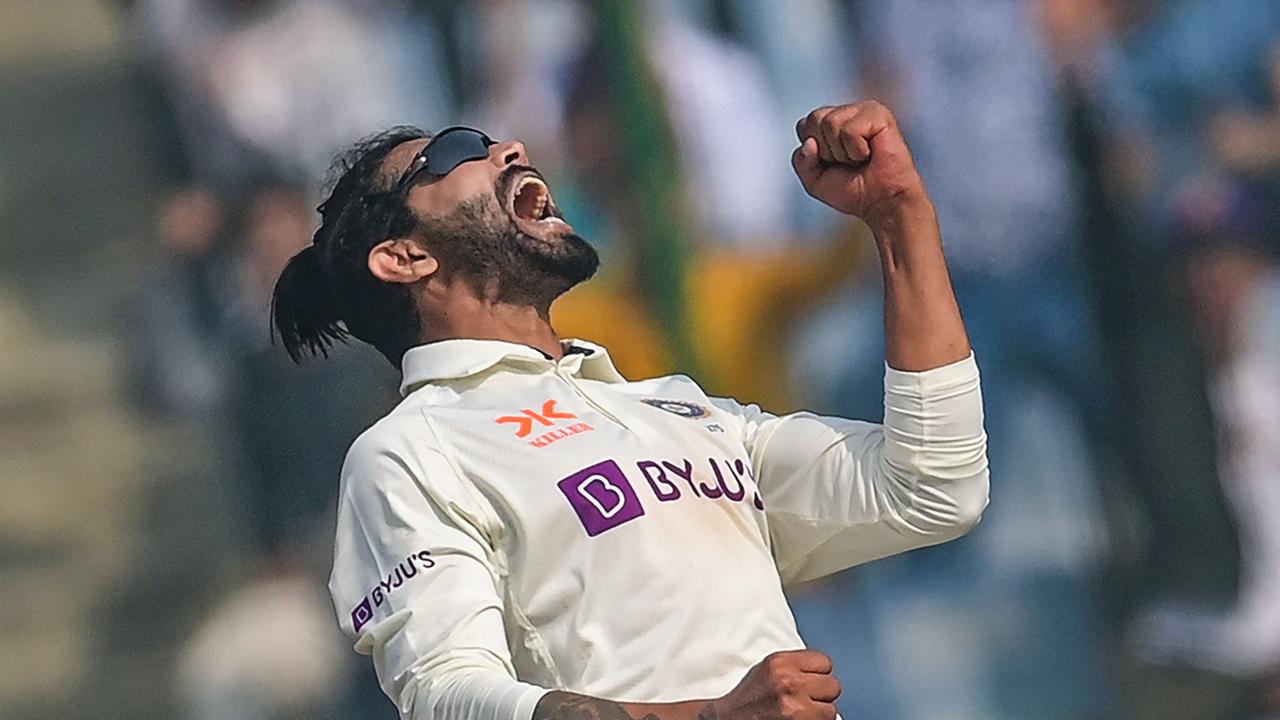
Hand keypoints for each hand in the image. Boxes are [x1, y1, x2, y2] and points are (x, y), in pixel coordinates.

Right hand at [712, 650, 839, 719]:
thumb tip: (824, 674)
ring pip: (831, 711)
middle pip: (833, 686)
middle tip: (804, 702)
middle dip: (821, 696)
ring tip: (799, 715)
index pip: (825, 662)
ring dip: (819, 715)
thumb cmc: (747, 699)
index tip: (808, 683)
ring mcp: (794, 708)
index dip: (818, 674)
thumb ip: (794, 667)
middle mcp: (789, 683)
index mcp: (780, 663)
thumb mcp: (768, 670)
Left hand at [792, 101, 926, 227]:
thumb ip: (801, 161)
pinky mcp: (878, 114)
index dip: (814, 151)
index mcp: (831, 122)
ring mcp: (863, 110)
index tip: (833, 164)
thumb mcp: (815, 181)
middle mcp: (847, 112)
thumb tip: (809, 142)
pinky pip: (850, 130)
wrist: (882, 203)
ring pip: (830, 123)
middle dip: (826, 150)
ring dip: (843, 152)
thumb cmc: (853, 191)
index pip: (804, 125)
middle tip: (849, 162)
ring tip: (861, 159)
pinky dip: (857, 150)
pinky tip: (871, 154)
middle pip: (814, 119)